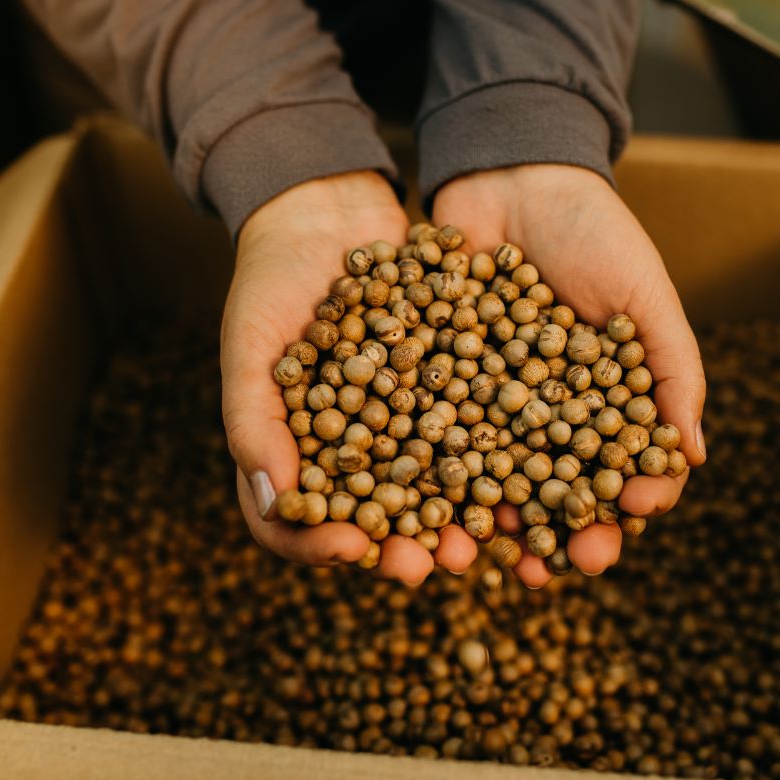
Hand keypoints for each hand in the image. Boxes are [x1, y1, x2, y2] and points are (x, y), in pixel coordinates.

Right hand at [222, 170, 476, 584]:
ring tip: (491, 537)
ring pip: (433, 489)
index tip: (351, 548)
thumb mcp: (251, 346)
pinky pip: (475, 433)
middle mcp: (353, 453)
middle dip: (408, 547)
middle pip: (375, 520)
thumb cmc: (270, 282)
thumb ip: (254, 422)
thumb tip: (275, 501)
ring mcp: (404, 425)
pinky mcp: (450, 392)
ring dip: (461, 518)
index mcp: (294, 456)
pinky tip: (529, 468)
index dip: (318, 544)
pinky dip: (498, 455)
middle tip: (438, 566)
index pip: (295, 522)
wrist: (327, 212)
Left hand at [433, 164, 706, 587]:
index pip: (620, 474)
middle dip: (549, 539)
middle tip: (544, 574)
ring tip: (474, 558)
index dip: (625, 508)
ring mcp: (487, 404)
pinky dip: (423, 476)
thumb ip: (672, 370)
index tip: (625, 527)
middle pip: (550, 495)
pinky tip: (415, 507)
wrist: (512, 170)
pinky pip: (427, 439)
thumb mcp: (643, 293)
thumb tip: (695, 457)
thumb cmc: (594, 230)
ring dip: (480, 526)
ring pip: (485, 482)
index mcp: (603, 405)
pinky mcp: (433, 382)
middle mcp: (545, 415)